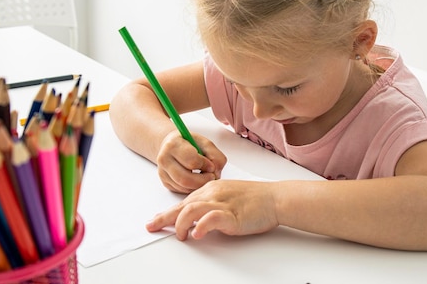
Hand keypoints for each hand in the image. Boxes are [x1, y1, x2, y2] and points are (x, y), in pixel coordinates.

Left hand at [146, 180, 278, 239]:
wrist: (275, 198)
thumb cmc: (255, 199)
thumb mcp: (228, 198)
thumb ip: (211, 206)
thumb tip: (196, 221)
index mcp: (211, 189)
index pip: (184, 201)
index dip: (167, 213)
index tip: (155, 221)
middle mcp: (214, 194)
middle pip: (182, 205)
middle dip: (164, 218)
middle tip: (151, 227)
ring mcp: (223, 203)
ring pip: (191, 209)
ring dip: (181, 224)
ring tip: (181, 236)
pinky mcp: (233, 214)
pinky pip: (212, 218)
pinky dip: (201, 226)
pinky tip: (197, 234)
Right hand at [156, 131, 226, 193]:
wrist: (172, 145)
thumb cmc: (190, 144)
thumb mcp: (205, 143)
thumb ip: (215, 155)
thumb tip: (215, 172)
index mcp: (174, 144)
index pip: (191, 161)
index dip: (205, 165)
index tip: (211, 165)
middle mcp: (164, 159)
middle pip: (185, 179)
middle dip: (203, 181)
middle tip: (212, 176)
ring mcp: (163, 172)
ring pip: (183, 187)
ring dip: (199, 185)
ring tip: (205, 177)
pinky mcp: (165, 182)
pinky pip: (181, 190)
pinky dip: (193, 188)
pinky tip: (197, 180)